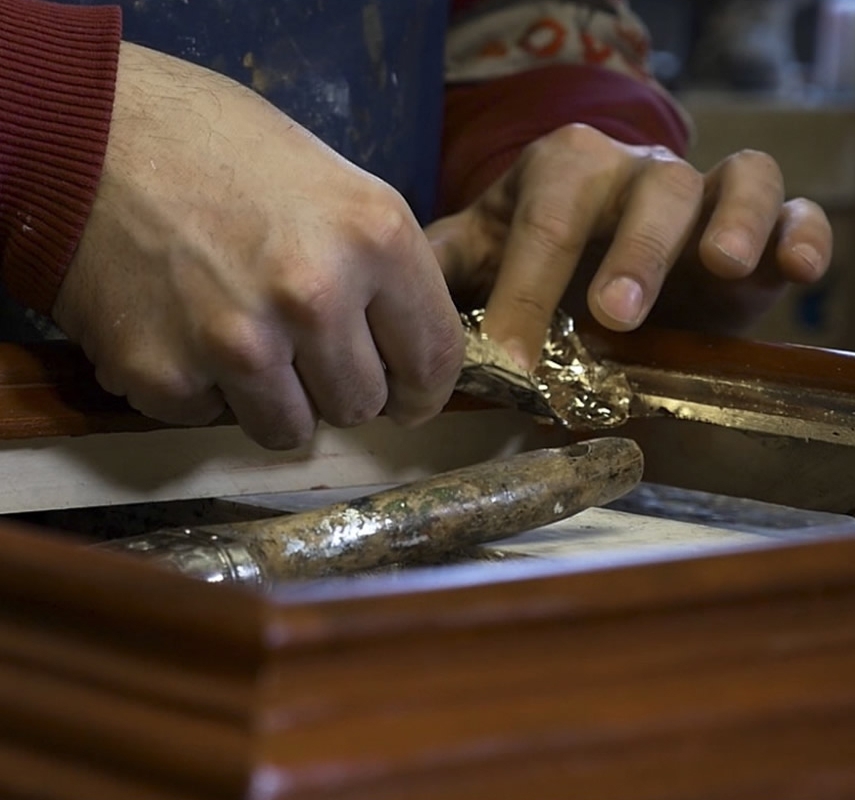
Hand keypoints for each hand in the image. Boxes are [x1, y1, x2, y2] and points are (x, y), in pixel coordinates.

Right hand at [53, 43, 463, 448]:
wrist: (89, 134)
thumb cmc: (219, 150)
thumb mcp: (334, 185)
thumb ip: (382, 273)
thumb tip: (405, 352)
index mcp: (373, 238)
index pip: (433, 360)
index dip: (423, 391)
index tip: (407, 400)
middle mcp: (312, 297)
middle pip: (361, 405)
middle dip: (338, 384)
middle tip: (302, 344)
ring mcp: (237, 344)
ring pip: (291, 431)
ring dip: (275, 399)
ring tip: (243, 337)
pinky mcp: (166, 376)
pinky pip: (211, 419)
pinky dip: (204, 389)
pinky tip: (185, 330)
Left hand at [426, 124, 831, 368]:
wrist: (605, 257)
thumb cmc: (538, 259)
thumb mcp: (481, 255)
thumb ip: (440, 264)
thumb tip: (389, 291)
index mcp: (561, 174)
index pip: (547, 218)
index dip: (529, 285)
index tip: (512, 355)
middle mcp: (634, 173)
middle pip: (643, 191)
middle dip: (632, 250)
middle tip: (614, 314)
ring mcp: (700, 192)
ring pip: (727, 184)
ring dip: (726, 225)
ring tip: (719, 269)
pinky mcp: (757, 223)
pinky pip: (789, 209)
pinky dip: (797, 232)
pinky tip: (796, 270)